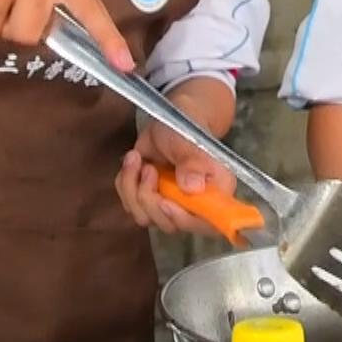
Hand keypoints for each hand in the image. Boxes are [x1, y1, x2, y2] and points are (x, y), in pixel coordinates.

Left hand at [115, 80, 238, 237]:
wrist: (171, 118)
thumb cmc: (188, 125)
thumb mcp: (190, 140)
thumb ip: (193, 162)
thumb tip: (192, 188)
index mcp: (216, 193)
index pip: (206, 224)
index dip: (183, 219)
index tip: (164, 202)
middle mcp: (195, 205)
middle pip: (169, 224)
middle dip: (150, 198)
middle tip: (148, 169)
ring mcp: (170, 205)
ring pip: (145, 217)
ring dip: (134, 188)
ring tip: (138, 160)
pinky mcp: (150, 200)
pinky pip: (130, 205)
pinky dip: (125, 183)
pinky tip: (134, 161)